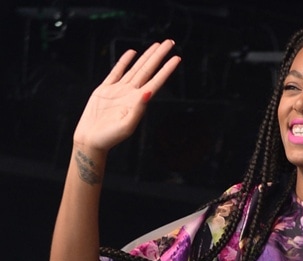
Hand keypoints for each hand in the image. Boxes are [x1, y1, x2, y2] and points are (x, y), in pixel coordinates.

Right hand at [72, 39, 180, 153]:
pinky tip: (132, 53)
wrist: (91, 140)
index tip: (177, 58)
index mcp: (138, 102)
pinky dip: (124, 61)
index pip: (156, 81)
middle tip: (170, 42)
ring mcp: (119, 90)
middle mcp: (130, 94)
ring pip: (136, 68)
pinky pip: (117, 71)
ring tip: (156, 45)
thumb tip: (148, 92)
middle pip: (148, 70)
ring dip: (146, 56)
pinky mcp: (105, 89)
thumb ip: (138, 110)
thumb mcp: (126, 126)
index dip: (167, 70)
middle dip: (159, 56)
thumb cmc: (109, 138)